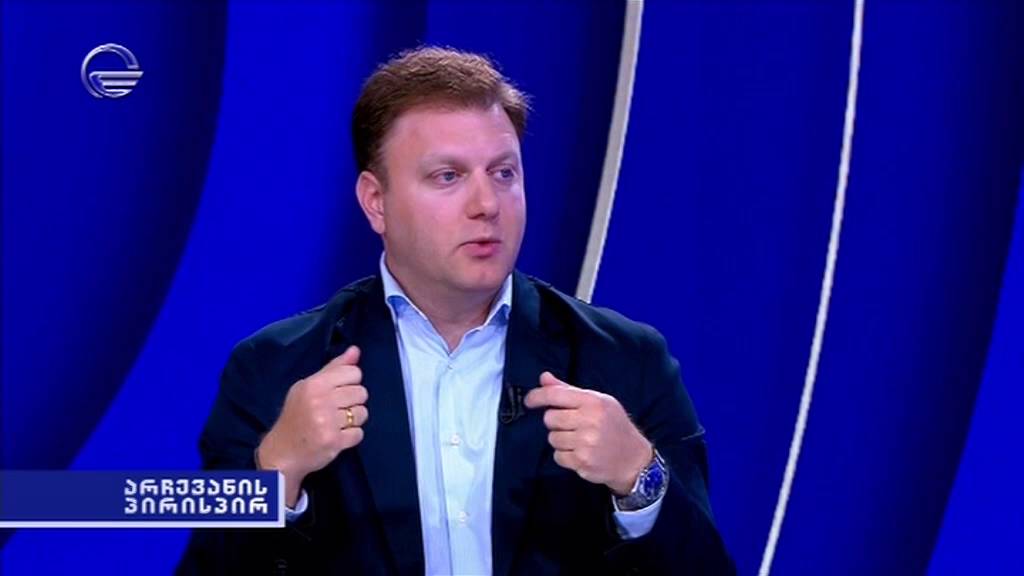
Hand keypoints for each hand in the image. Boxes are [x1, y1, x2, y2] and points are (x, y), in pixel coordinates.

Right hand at [257, 345, 367, 505]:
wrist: (281, 453)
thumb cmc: (296, 416)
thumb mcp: (308, 387)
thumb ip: (333, 368)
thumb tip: (355, 350)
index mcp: (314, 384)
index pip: (353, 372)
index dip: (351, 382)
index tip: (340, 391)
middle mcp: (321, 401)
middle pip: (361, 392)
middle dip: (354, 402)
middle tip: (339, 410)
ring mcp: (328, 422)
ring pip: (363, 413)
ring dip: (354, 420)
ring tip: (338, 423)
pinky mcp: (334, 442)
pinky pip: (359, 433)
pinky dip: (351, 436)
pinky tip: (338, 436)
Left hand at [524, 371, 652, 495]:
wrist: (633, 458)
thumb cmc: (614, 426)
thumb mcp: (598, 402)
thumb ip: (568, 390)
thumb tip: (544, 378)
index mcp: (593, 402)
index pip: (555, 395)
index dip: (537, 396)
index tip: (529, 401)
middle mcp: (590, 421)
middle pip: (550, 418)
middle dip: (556, 422)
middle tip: (571, 425)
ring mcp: (586, 443)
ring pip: (552, 438)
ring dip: (560, 440)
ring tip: (579, 440)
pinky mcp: (582, 462)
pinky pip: (557, 457)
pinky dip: (565, 456)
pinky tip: (580, 453)